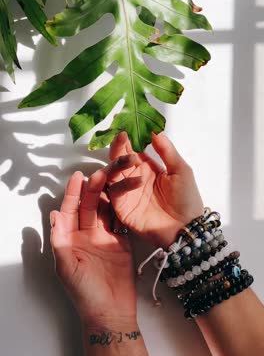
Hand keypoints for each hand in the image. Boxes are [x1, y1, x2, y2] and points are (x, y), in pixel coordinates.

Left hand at [50, 170, 137, 325]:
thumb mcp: (65, 266)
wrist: (110, 312)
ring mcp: (106, 239)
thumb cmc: (84, 293)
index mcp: (71, 239)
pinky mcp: (122, 244)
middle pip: (89, 207)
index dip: (73, 193)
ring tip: (115, 179)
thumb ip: (60, 240)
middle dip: (94, 189)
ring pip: (106, 211)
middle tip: (100, 172)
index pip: (70, 211)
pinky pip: (121, 222)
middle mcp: (87, 236)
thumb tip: (54, 214)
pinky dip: (123, 209)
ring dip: (110, 196)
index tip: (77, 177)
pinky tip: (126, 195)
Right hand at [107, 132, 203, 247]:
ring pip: (113, 174)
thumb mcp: (181, 170)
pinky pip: (115, 192)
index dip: (127, 140)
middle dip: (118, 148)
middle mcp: (134, 178)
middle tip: (121, 138)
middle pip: (119, 160)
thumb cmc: (187, 199)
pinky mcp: (122, 207)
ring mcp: (127, 193)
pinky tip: (137, 179)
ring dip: (118, 163)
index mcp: (147, 168)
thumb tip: (155, 130)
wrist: (186, 228)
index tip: (125, 127)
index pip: (132, 150)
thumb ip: (167, 151)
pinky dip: (122, 184)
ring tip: (130, 158)